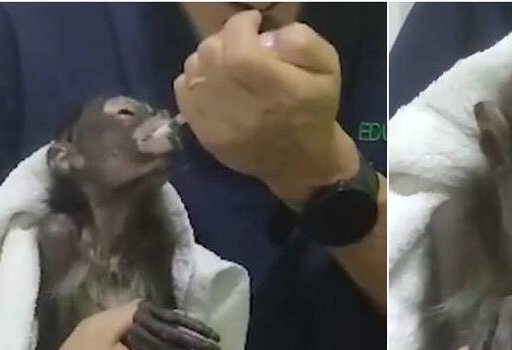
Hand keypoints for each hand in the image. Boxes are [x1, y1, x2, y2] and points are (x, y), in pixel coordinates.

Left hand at [174, 10, 358, 208]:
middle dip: (225, 39)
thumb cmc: (315, 111)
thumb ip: (301, 41)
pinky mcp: (204, 135)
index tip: (253, 24)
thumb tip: (265, 38)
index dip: (241, 24)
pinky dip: (196, 79)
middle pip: (211, 52)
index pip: (238, 43)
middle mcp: (242, 107)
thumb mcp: (328, 69)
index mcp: (276, 90)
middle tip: (242, 44)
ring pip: (194, 68)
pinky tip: (216, 84)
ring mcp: (218, 124)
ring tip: (229, 65)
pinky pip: (183, 91)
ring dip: (210, 58)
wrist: (301, 163)